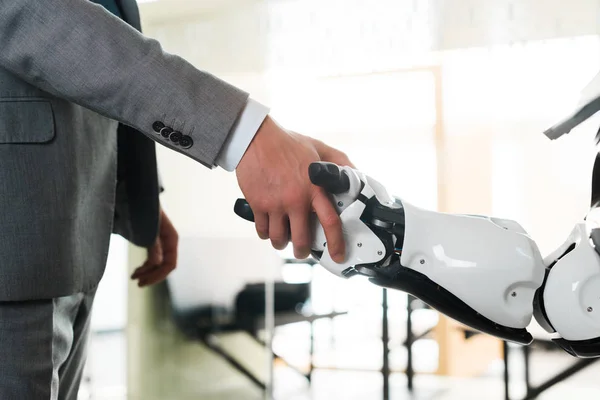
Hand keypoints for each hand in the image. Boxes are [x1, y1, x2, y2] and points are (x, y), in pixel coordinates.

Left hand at [131, 208, 178, 286]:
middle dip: (152, 275)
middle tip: (137, 282)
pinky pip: (153, 258)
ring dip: (148, 272)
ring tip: (134, 276)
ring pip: (158, 263)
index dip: (158, 275)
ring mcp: (161, 241)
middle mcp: (169, 241)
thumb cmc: (142, 208)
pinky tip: (136, 270)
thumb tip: (158, 263)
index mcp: (171, 238)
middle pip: (165, 266)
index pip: (170, 263)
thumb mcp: (148, 227)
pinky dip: (145, 266)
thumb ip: (153, 244)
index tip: (142, 282)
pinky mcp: (153, 240)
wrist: (135, 193)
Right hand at [235, 116, 353, 261]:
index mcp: (315, 188)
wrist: (256, 138)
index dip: (336, 243)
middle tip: (302, 250)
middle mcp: (296, 199)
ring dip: (282, 243)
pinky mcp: (258, 204)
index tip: (337, 256)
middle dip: (302, 251)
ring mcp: (275, 204)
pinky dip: (266, 233)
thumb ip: (339, 161)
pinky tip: (269, 228)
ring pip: (279, 239)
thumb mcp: (318, 148)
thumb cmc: (287, 143)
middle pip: (301, 240)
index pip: (330, 222)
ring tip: (283, 239)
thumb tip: (355, 173)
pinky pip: (262, 230)